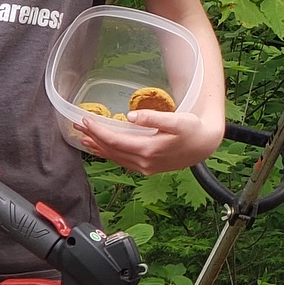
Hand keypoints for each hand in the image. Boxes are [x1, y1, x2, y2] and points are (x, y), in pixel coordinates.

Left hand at [76, 105, 223, 173]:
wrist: (205, 146)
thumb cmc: (193, 130)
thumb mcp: (177, 120)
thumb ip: (153, 118)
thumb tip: (131, 116)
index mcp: (148, 149)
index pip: (114, 140)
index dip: (98, 130)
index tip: (85, 120)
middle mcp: (143, 162)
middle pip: (111, 150)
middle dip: (93, 137)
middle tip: (78, 126)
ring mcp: (144, 167)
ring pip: (115, 157)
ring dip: (99, 148)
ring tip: (84, 139)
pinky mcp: (147, 167)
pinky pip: (122, 161)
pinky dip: (110, 154)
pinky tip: (103, 149)